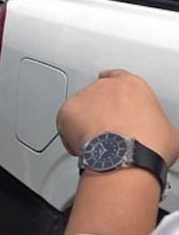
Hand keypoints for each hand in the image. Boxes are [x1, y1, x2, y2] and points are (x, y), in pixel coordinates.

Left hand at [57, 69, 178, 165]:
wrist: (125, 156)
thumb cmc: (148, 145)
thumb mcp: (168, 130)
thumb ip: (156, 122)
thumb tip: (158, 132)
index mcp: (132, 85)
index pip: (120, 78)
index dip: (116, 91)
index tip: (114, 100)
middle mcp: (105, 86)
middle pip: (98, 94)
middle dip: (101, 110)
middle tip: (108, 130)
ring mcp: (84, 97)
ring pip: (81, 107)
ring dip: (85, 121)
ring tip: (96, 142)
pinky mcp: (67, 110)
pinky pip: (65, 121)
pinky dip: (70, 133)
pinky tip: (83, 147)